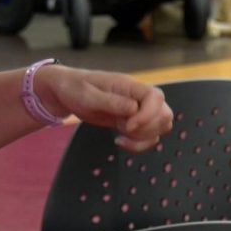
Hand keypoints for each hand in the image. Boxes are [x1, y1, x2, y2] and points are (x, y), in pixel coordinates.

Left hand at [36, 66, 173, 151]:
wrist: (66, 92)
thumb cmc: (74, 88)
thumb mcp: (87, 95)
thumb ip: (110, 102)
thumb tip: (134, 109)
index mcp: (130, 86)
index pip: (156, 97)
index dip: (148, 114)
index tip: (127, 126)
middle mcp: (139, 97)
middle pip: (165, 114)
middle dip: (148, 129)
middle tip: (123, 130)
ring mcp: (138, 111)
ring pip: (161, 127)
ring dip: (145, 138)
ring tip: (121, 136)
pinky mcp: (132, 122)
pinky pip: (149, 136)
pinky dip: (139, 144)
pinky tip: (119, 142)